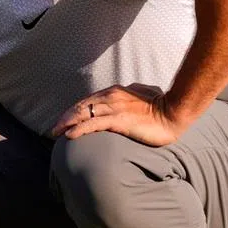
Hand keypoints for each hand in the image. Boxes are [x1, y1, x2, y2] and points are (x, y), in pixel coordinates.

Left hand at [51, 84, 185, 146]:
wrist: (174, 112)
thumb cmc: (161, 106)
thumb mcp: (141, 97)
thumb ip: (130, 96)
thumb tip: (128, 97)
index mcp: (115, 92)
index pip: (88, 101)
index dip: (74, 110)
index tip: (65, 120)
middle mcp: (111, 97)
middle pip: (81, 106)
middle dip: (65, 117)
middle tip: (54, 129)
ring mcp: (114, 108)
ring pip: (83, 113)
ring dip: (66, 124)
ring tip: (55, 133)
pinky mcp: (118, 120)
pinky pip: (93, 124)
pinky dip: (79, 129)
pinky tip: (69, 136)